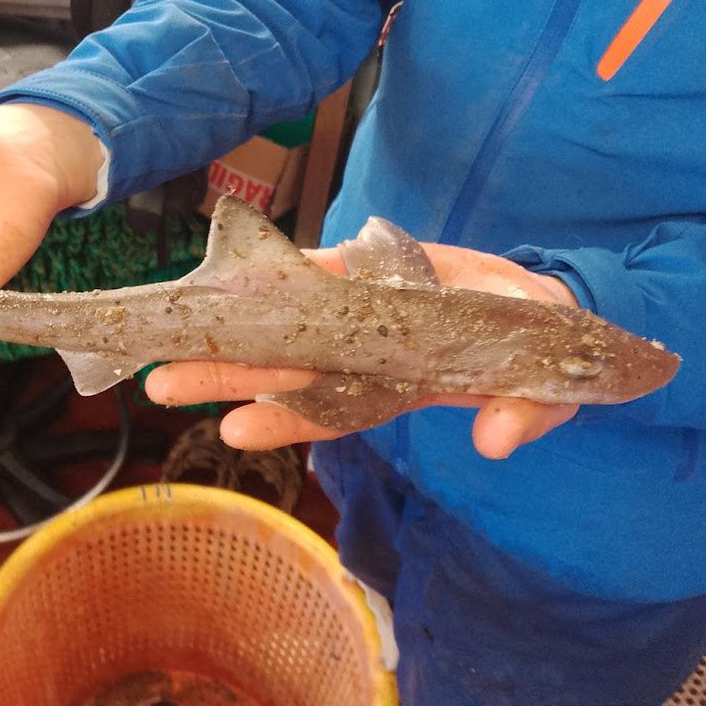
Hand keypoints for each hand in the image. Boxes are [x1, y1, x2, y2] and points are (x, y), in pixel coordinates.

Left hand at [145, 242, 580, 458]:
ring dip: (227, 331)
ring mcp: (353, 308)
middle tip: (162, 385)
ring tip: (163, 343)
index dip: (287, 422)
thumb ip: (526, 410)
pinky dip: (267, 274)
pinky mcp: (355, 266)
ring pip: (282, 323)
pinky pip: (306, 271)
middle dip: (225, 375)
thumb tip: (497, 439)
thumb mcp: (543, 383)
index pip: (332, 410)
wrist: (531, 299)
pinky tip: (220, 281)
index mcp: (394, 385)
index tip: (235, 431)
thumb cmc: (530, 349)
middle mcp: (361, 353)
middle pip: (285, 368)